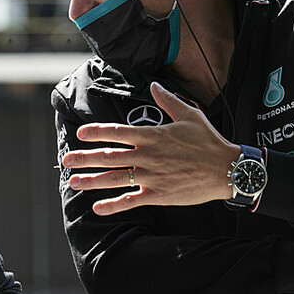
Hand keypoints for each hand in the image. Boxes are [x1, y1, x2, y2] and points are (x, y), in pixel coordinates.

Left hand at [61, 82, 240, 214]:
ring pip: (115, 178)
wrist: (227, 169)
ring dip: (92, 181)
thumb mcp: (189, 115)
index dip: (96, 133)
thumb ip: (167, 100)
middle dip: (85, 158)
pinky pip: (131, 200)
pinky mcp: (159, 194)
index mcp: (152, 135)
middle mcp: (147, 155)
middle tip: (66, 161)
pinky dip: (114, 205)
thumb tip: (154, 85)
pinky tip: (98, 208)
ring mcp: (151, 176)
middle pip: (109, 156)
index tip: (80, 134)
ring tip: (73, 183)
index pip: (116, 132)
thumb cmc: (209, 141)